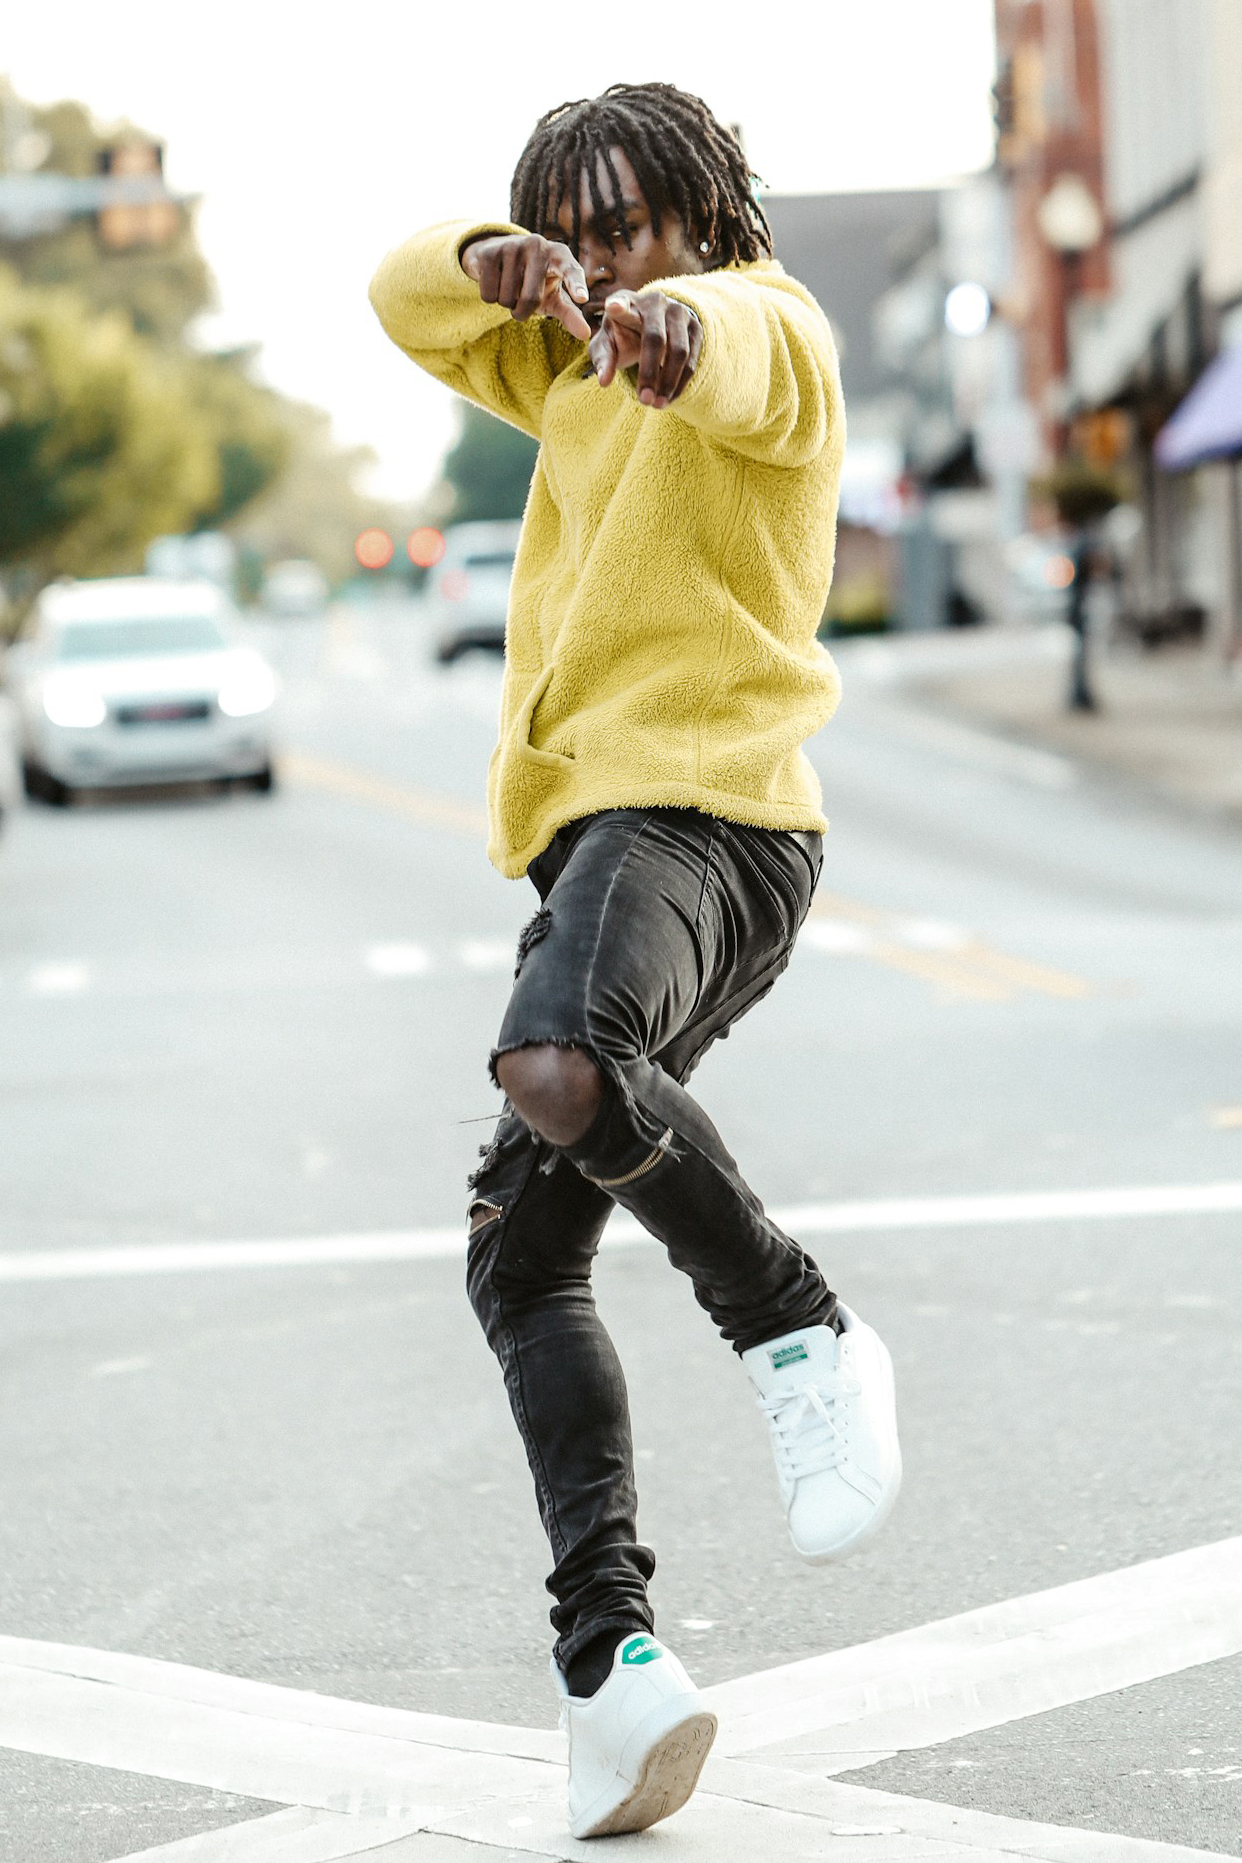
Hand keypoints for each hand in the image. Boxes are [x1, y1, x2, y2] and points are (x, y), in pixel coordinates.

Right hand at [460, 234, 590, 341]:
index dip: (576, 285)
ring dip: (506, 303)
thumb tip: (586, 335)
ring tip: (509, 287)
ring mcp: (512, 246)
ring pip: (506, 298)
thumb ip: (570, 315)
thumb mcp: (554, 297)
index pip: (571, 271)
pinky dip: (490, 297)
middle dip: (522, 311)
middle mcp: (538, 245)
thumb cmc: (535, 281)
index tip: (582, 299)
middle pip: (530, 299)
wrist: (500, 255)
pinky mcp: (490, 252)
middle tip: (521, 301)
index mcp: (560, 256)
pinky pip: (488, 294)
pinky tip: (495, 281)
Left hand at [589, 291, 702, 407]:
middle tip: (644, 401)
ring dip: (668, 382)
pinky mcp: (695, 328)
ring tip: (656, 405)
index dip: (619, 307)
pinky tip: (668, 399)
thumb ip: (603, 360)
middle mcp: (656, 302)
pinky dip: (680, 383)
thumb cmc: (623, 335)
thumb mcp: (607, 344)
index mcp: (627, 302)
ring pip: (679, 351)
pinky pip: (691, 360)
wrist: (656, 323)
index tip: (612, 308)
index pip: (623, 304)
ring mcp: (679, 313)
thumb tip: (604, 381)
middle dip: (649, 372)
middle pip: (655, 337)